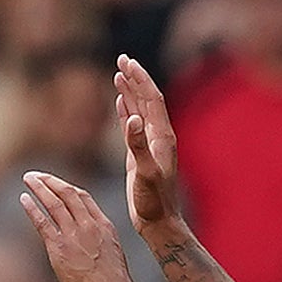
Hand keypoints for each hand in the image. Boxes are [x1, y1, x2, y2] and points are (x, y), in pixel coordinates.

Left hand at [20, 172, 135, 281]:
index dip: (65, 187)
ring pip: (53, 203)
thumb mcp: (111, 249)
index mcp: (103, 224)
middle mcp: (88, 225)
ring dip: (39, 188)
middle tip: (35, 176)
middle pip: (67, 193)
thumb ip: (98, 236)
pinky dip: (32, 208)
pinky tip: (24, 199)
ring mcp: (73, 236)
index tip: (54, 183)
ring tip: (27, 179)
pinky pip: (42, 222)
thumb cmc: (113, 281)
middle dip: (49, 181)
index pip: (83, 196)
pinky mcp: (59, 249)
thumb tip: (85, 234)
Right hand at [115, 55, 182, 230]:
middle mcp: (158, 137)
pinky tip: (120, 102)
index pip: (152, 99)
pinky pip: (133, 126)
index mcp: (162, 136)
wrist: (159, 222)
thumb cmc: (153, 202)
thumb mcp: (145, 173)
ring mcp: (149, 145)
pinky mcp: (140, 155)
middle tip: (122, 59)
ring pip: (139, 110)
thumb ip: (138, 145)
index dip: (140, 79)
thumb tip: (131, 118)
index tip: (128, 62)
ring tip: (118, 74)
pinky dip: (126, 111)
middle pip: (147, 99)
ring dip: (130, 91)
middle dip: (135, 78)